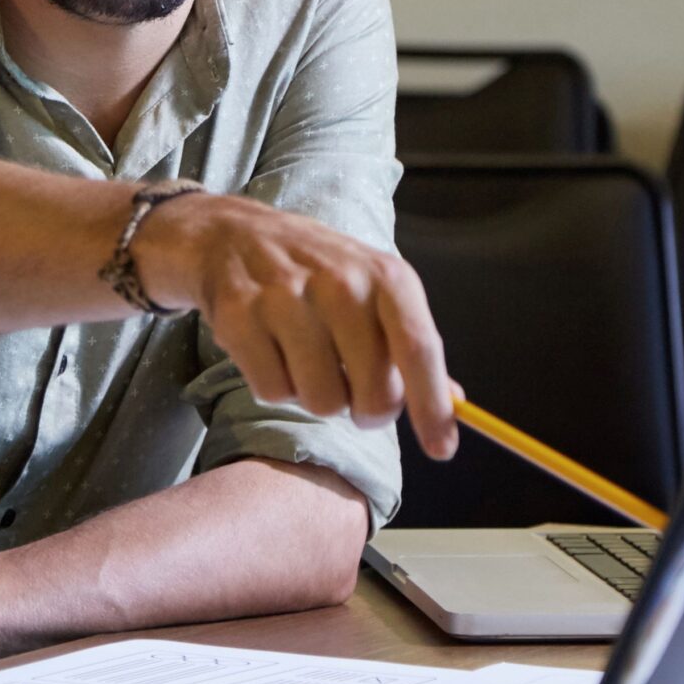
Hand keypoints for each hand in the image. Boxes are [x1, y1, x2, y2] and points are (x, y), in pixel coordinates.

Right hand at [131, 193, 457, 455]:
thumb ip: (410, 344)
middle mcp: (340, 282)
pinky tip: (270, 351)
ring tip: (304, 360)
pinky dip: (274, 385)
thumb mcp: (373, 290)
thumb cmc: (314, 271)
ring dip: (316, 396)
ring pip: (322, 402)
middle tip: (350, 388)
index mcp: (385, 276)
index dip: (432, 407)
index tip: (442, 449)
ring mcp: (285, 297)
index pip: (419, 349)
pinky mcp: (239, 315)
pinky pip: (273, 392)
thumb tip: (453, 402)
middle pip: (373, 394)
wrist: (229, 235)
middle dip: (365, 410)